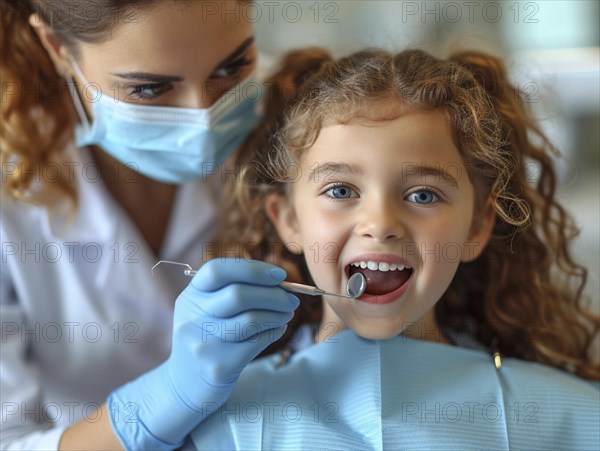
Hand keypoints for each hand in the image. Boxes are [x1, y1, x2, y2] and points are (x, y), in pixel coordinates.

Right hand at [107, 258, 298, 449]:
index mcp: (190, 296)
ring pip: (251, 320)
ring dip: (278, 315)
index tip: (279, 276)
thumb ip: (234, 291)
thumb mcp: (206, 310)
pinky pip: (256, 343)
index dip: (253, 270)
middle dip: (274, 295)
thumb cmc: (208, 338)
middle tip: (291, 300)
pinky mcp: (218, 366)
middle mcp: (192, 317)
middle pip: (238, 295)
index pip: (218, 270)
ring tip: (286, 314)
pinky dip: (274, 332)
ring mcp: (203, 343)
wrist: (185, 386)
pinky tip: (278, 330)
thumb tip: (278, 282)